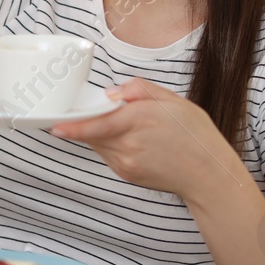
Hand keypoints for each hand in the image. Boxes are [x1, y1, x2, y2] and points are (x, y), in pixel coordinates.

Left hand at [48, 78, 241, 195]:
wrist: (209, 174)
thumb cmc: (196, 135)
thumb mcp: (174, 101)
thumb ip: (140, 90)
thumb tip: (112, 92)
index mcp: (139, 121)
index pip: (97, 124)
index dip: (73, 126)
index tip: (55, 126)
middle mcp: (129, 145)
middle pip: (93, 132)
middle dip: (86, 122)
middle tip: (88, 111)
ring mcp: (126, 163)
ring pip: (98, 143)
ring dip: (100, 132)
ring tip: (128, 126)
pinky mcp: (126, 174)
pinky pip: (108, 155)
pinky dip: (111, 144)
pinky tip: (132, 140)